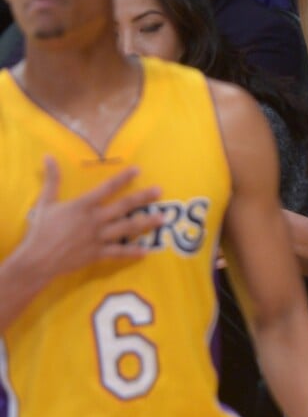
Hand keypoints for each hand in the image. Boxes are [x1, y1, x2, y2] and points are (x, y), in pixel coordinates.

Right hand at [17, 156, 163, 282]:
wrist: (36, 260)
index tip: (138, 169)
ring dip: (146, 223)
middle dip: (143, 198)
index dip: (123, 178)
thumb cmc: (41, 230)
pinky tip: (146, 251)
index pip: (107, 188)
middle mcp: (94, 220)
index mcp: (83, 205)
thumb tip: (47, 156)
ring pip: (127, 228)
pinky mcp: (98, 254)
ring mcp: (98, 237)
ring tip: (163, 218)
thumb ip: (52, 179)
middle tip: (160, 191)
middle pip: (124, 206)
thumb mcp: (46, 202)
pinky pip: (118, 252)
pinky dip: (132, 252)